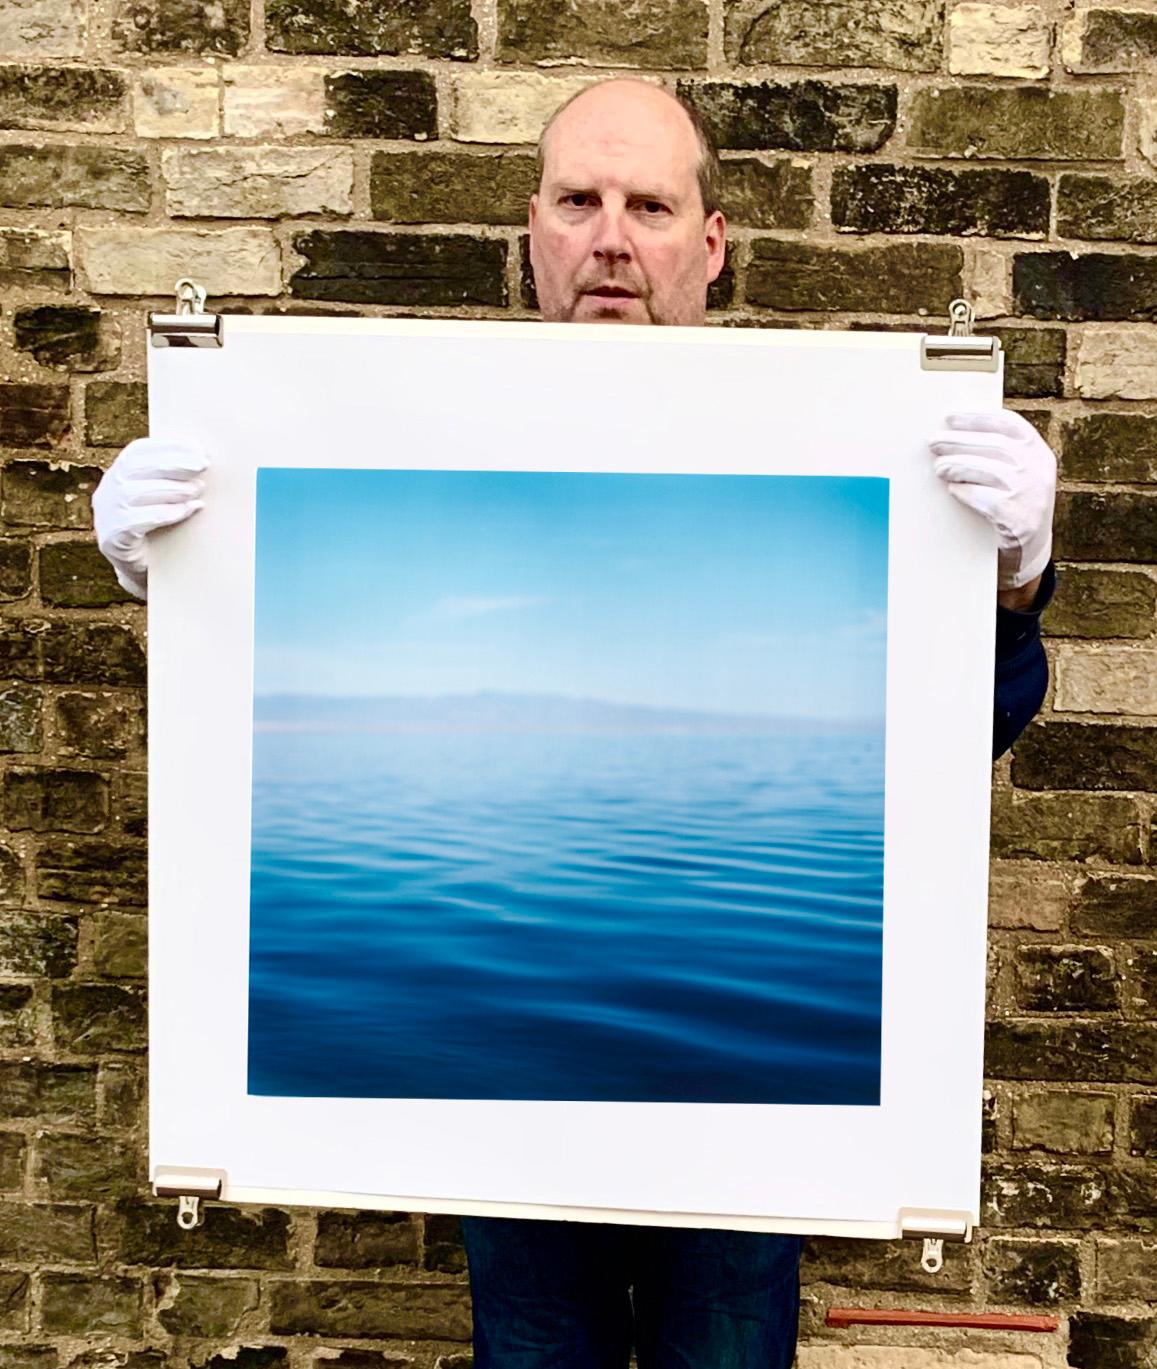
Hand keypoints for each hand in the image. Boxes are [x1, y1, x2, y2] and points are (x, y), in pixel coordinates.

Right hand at [91, 438, 206, 599]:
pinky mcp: (111, 539)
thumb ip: (174, 479)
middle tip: (202, 466)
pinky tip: (187, 510)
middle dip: (173, 464)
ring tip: (197, 490)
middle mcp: (107, 491)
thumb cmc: (162, 530)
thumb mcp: (165, 500)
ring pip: (133, 493)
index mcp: (118, 475)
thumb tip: (204, 459)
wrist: (147, 574)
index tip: (198, 448)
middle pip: (135, 468)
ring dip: (171, 489)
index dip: (167, 447)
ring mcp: (105, 516)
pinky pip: (133, 521)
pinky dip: (164, 513)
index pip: (138, 452)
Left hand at [928, 410, 1055, 590]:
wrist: (1028, 553)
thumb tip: (954, 433)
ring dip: (958, 465)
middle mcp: (1040, 470)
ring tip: (939, 467)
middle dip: (960, 441)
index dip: (979, 418)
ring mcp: (1032, 495)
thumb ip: (998, 455)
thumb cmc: (1013, 507)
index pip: (1010, 425)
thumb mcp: (1017, 476)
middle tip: (933, 442)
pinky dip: (966, 492)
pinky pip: (986, 499)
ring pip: (989, 469)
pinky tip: (953, 490)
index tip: (951, 417)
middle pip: (995, 445)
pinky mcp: (1019, 519)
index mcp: (1039, 453)